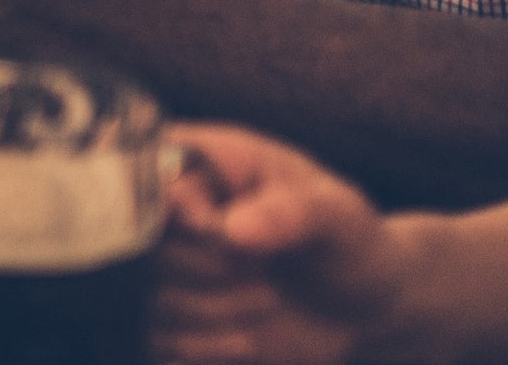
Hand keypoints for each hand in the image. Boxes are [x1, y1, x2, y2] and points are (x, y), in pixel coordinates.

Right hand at [150, 123, 403, 364]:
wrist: (365, 302)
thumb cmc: (349, 240)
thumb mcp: (338, 215)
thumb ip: (292, 212)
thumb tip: (231, 229)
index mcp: (207, 162)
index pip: (150, 174)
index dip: (178, 209)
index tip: (229, 235)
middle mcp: (178, 212)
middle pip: (142, 240)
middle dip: (208, 266)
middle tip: (264, 273)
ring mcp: (172, 268)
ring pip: (150, 295)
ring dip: (212, 309)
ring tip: (269, 300)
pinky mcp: (175, 320)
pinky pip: (158, 339)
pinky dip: (203, 346)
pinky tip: (250, 338)